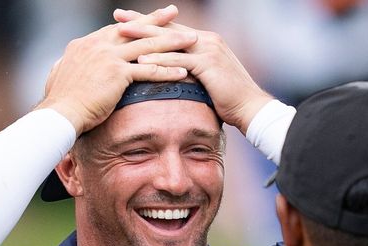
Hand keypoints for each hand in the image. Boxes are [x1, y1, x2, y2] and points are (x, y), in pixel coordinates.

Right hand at [36, 5, 197, 134]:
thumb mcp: (58, 76)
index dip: (134, 24)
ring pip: (147, 46)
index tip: (147, 19)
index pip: (115, 30)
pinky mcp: (117, 73)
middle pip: (134, 30)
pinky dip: (168, 71)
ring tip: (191, 39)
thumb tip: (60, 65)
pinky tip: (184, 72)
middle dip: (156, 20)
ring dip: (172, 42)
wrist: (60, 114)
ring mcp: (108, 57)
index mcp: (85, 44)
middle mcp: (97, 45)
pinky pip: (149, 70)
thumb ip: (63, 66)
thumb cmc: (59, 102)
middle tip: (173, 12)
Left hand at [114, 8, 273, 134]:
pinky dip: (159, 59)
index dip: (148, 23)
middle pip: (167, 28)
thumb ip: (189, 71)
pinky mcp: (209, 63)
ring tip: (121, 33)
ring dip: (144, 36)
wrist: (250, 108)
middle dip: (141, 21)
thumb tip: (170, 74)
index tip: (126, 20)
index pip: (171, 29)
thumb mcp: (205, 79)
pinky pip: (179, 60)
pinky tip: (141, 60)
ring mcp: (208, 49)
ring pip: (170, 41)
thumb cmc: (228, 99)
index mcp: (204, 41)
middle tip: (117, 16)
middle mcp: (206, 40)